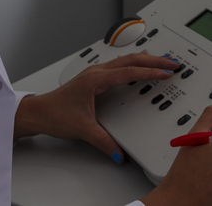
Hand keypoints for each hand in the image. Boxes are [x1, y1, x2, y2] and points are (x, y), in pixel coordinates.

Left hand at [13, 52, 177, 159]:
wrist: (38, 112)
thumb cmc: (55, 114)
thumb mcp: (82, 129)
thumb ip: (103, 141)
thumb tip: (118, 151)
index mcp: (96, 79)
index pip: (130, 72)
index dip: (150, 72)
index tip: (166, 73)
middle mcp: (97, 72)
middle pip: (131, 60)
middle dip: (155, 60)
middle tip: (173, 63)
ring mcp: (95, 73)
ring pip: (126, 60)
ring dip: (146, 59)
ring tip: (162, 60)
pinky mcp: (94, 77)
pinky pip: (120, 65)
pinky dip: (134, 63)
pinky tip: (139, 64)